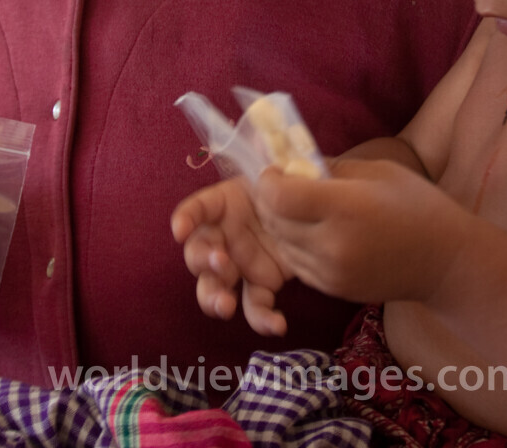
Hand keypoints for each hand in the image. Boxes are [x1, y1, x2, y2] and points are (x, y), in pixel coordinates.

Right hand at [171, 177, 291, 336]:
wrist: (326, 215)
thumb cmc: (302, 190)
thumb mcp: (292, 182)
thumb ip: (280, 185)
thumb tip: (270, 185)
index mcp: (229, 202)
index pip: (200, 207)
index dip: (187, 217)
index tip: (180, 231)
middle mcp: (227, 234)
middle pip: (199, 252)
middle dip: (202, 261)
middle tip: (222, 265)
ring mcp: (240, 262)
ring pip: (215, 285)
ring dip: (214, 297)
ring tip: (226, 306)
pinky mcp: (261, 284)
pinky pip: (254, 306)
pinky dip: (262, 320)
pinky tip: (277, 325)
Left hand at [254, 158, 469, 305]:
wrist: (446, 262)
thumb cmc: (417, 205)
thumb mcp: (377, 171)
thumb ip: (330, 167)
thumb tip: (292, 163)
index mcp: (344, 208)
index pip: (278, 197)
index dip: (269, 181)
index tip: (278, 170)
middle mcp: (332, 245)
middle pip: (273, 222)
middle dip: (270, 201)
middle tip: (282, 185)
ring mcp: (330, 273)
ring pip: (280, 246)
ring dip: (279, 225)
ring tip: (299, 208)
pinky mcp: (332, 290)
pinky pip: (296, 264)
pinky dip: (295, 246)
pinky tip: (313, 231)